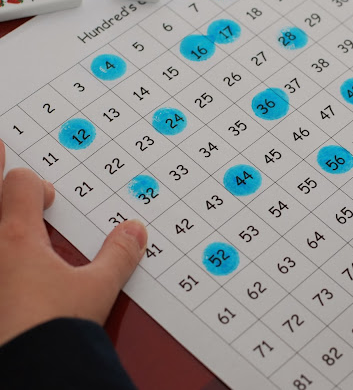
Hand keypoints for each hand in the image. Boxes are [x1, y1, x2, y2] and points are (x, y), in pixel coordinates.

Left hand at [0, 141, 147, 345]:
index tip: (51, 199)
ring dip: (1, 215)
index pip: (22, 184)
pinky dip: (3, 246)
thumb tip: (135, 232)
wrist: (25, 372)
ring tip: (8, 213)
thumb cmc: (52, 330)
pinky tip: (13, 269)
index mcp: (17, 237)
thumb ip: (119, 255)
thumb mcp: (96, 289)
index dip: (39, 184)